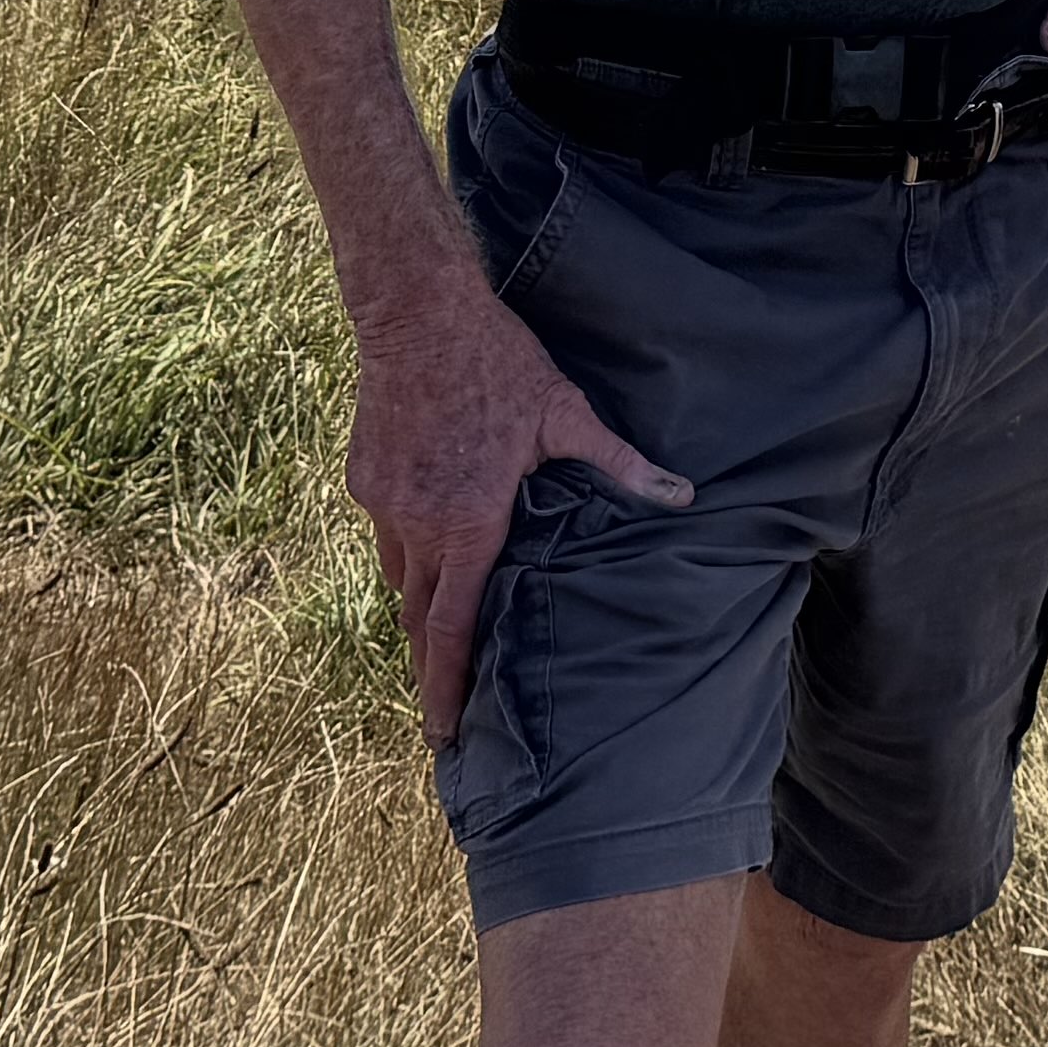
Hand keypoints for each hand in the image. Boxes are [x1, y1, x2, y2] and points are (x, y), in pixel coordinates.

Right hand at [347, 280, 690, 746]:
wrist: (416, 312)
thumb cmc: (498, 363)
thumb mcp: (567, 413)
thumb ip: (620, 465)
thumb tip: (683, 496)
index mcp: (467, 526)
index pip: (453, 630)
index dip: (448, 688)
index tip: (442, 734)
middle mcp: (418, 526)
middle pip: (419, 619)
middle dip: (431, 667)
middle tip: (444, 707)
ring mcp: (384, 503)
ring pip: (400, 574)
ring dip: (421, 602)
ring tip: (442, 623)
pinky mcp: (364, 478)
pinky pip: (386, 529)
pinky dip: (407, 543)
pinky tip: (429, 532)